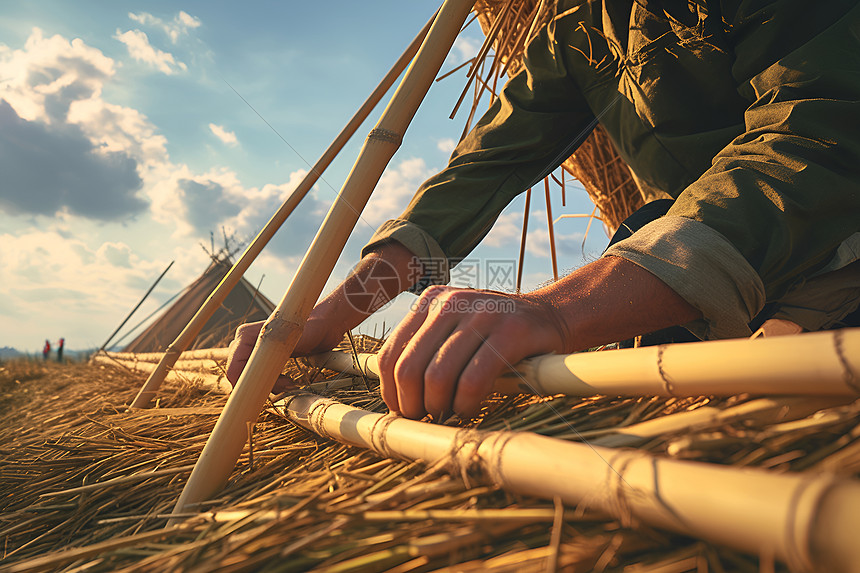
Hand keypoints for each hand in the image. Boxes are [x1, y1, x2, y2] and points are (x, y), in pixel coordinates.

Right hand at [225, 308, 345, 391]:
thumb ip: (270, 355)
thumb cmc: (311, 328)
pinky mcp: (265, 356)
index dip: (244, 386)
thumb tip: (254, 372)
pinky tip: (289, 382)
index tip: (263, 395)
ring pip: (251, 377)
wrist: (326, 324)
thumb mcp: (289, 340)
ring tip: (290, 383)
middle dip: (260, 385)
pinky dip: (273, 383)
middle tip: (285, 386)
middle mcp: (246, 342)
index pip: (234, 368)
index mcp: (246, 336)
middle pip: (241, 374)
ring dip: (269, 385)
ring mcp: (254, 349)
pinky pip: (261, 376)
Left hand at [376, 285, 568, 419]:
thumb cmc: (496, 336)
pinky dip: (465, 403)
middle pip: (409, 368)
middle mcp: (451, 302)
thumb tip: (395, 402)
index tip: (405, 412)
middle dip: (413, 405)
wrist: (553, 316)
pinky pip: (473, 379)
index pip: (390, 355)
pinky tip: (468, 408)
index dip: (392, 393)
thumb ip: (425, 353)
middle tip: (426, 419)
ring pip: (437, 376)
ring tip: (448, 415)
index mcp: (431, 301)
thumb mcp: (455, 331)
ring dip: (439, 407)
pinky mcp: (511, 331)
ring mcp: (482, 313)